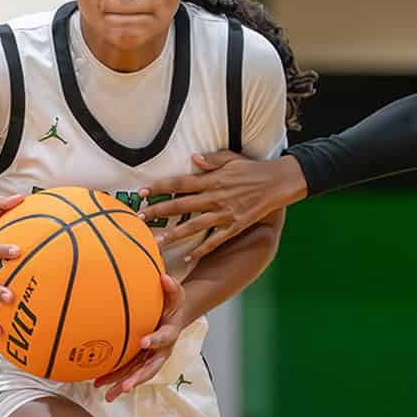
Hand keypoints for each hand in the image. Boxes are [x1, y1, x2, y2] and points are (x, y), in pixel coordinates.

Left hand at [95, 274, 185, 401]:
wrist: (173, 318)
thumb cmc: (172, 305)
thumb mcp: (176, 295)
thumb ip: (171, 287)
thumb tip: (163, 276)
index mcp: (170, 334)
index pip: (164, 337)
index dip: (155, 340)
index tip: (143, 341)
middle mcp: (161, 351)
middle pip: (151, 368)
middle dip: (138, 378)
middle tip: (126, 386)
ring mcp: (150, 359)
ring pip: (137, 375)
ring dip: (123, 384)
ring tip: (108, 395)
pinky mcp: (140, 362)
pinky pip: (127, 372)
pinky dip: (114, 380)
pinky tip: (98, 386)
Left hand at [138, 152, 305, 262]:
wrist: (277, 183)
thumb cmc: (252, 169)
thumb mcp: (232, 158)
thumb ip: (212, 160)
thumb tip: (194, 158)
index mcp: (211, 179)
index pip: (179, 183)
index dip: (160, 187)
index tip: (142, 192)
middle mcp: (214, 197)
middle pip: (180, 205)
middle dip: (158, 212)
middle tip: (139, 219)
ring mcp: (224, 214)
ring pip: (193, 226)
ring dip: (173, 235)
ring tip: (156, 244)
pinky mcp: (234, 226)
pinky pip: (215, 241)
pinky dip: (201, 250)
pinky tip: (188, 258)